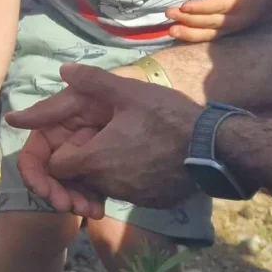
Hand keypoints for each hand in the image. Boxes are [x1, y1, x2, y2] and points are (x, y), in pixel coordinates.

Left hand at [5, 64, 203, 212]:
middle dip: (83, 160)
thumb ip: (92, 80)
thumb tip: (63, 69)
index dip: (62, 150)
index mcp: (95, 159)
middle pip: (79, 177)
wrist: (215, 148)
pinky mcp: (151, 202)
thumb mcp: (129, 92)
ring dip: (107, 170)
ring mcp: (130, 196)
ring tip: (126, 145)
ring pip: (104, 185)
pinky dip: (129, 179)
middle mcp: (107, 184)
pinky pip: (129, 192)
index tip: (81, 135)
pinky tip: (145, 159)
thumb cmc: (168, 117)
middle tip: (104, 137)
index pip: (56, 166)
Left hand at [167, 0, 271, 42]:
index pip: (219, 7)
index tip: (185, 6)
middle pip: (209, 22)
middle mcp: (235, 21)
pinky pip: (206, 36)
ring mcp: (229, 29)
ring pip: (206, 33)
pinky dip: (191, 36)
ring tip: (169, 30)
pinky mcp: (223, 32)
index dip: (202, 7)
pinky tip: (175, 33)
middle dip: (189, 19)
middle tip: (168, 13)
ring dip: (187, 32)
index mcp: (243, 6)